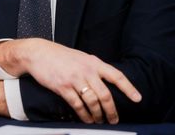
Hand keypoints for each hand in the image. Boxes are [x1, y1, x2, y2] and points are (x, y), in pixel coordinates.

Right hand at [0, 39, 140, 123]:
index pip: (116, 75)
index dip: (128, 88)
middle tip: (114, 119)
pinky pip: (77, 105)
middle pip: (105, 95)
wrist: (37, 53)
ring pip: (92, 102)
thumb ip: (92, 68)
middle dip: (111, 110)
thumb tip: (106, 82)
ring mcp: (74, 79)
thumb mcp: (80, 57)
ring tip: (98, 120)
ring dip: (97, 115)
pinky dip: (84, 114)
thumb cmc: (58, 55)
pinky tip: (86, 118)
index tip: (137, 99)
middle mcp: (86, 70)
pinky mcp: (62, 87)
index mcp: (92, 62)